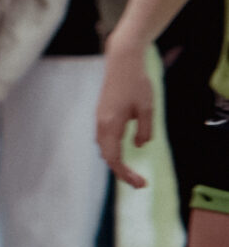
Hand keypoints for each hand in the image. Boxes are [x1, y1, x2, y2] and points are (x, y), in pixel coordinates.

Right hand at [97, 40, 153, 186]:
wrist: (122, 61)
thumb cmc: (136, 83)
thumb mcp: (147, 108)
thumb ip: (144, 130)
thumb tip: (139, 146)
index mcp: (111, 125)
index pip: (115, 159)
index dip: (126, 175)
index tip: (141, 184)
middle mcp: (101, 125)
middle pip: (107, 157)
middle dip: (122, 172)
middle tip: (140, 183)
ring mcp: (100, 119)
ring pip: (104, 149)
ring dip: (116, 162)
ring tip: (132, 172)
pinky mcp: (102, 114)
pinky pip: (104, 139)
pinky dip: (112, 151)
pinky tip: (122, 151)